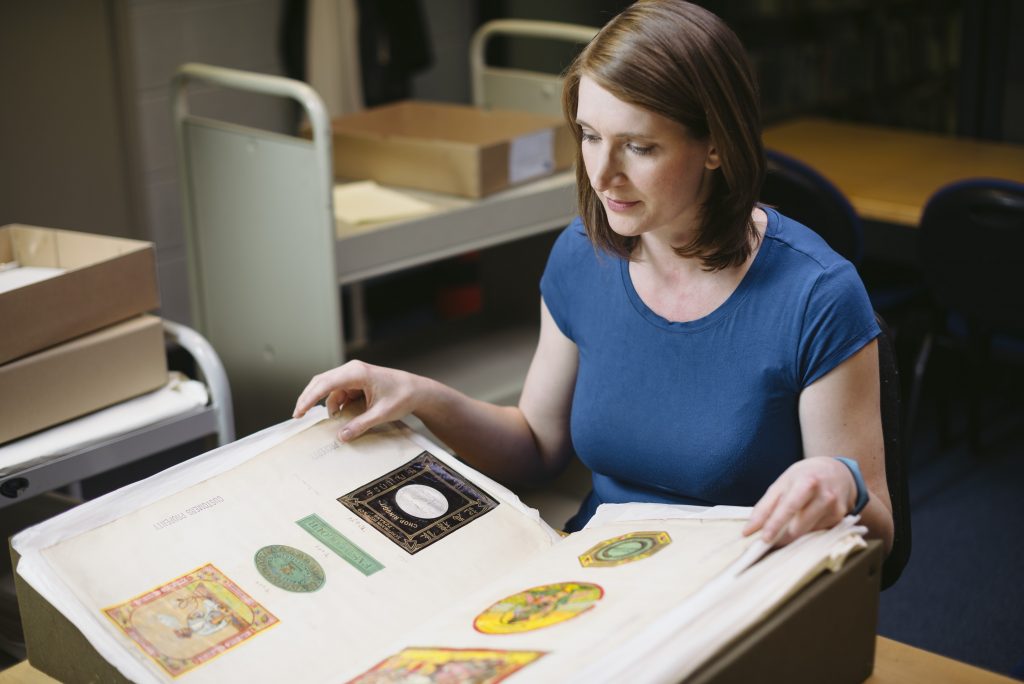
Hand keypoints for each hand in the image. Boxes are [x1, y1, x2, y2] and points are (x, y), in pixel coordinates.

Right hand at [292, 361, 425, 440]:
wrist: (417, 390)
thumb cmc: (402, 396)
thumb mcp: (382, 414)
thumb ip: (360, 425)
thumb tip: (341, 436)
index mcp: (357, 373)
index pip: (325, 384)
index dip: (309, 398)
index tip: (299, 412)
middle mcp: (352, 370)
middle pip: (321, 382)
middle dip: (309, 399)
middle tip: (298, 416)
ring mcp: (353, 375)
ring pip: (328, 388)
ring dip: (326, 404)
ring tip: (329, 421)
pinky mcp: (355, 382)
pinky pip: (338, 392)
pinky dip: (335, 404)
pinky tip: (339, 416)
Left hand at [742, 457, 856, 546]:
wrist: (839, 472)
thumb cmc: (805, 476)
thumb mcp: (783, 483)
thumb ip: (765, 506)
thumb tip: (749, 529)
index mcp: (807, 482)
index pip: (789, 507)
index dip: (775, 524)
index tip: (764, 539)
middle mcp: (825, 496)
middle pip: (798, 526)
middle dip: (781, 536)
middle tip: (768, 540)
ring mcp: (835, 509)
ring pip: (806, 533)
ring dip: (793, 535)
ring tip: (787, 526)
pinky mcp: (840, 520)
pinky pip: (816, 533)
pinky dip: (806, 531)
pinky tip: (807, 519)